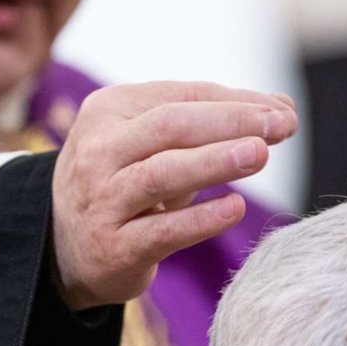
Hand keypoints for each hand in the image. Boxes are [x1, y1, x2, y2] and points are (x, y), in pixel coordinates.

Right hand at [51, 81, 296, 309]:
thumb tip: (282, 109)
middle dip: (230, 122)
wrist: (64, 247)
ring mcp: (102, 200)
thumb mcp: (150, 144)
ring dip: (214, 162)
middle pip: (170, 126)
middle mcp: (99, 152)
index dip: (236, 102)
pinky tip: (235, 207)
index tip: (282, 111)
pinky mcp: (114, 247)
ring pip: (161, 174)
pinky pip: (162, 230)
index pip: (181, 98)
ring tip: (260, 154)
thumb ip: (209, 125)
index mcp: (108, 112)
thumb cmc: (123, 183)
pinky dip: (201, 219)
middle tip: (280, 126)